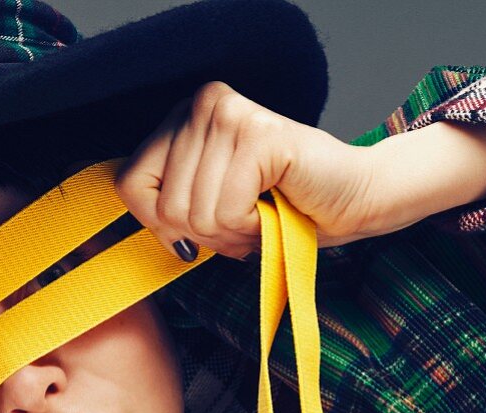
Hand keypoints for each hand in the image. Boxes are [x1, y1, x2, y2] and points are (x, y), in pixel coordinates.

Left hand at [115, 80, 384, 260]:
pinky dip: (255, 229)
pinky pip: (228, 213)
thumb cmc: (287, 209)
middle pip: (166, 208)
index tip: (203, 231)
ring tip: (266, 213)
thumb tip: (153, 228)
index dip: (162, 224)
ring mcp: (230, 115)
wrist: (354, 201)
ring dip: (236, 234)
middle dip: (210, 235)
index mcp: (184, 116)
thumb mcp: (211, 208)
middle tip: (250, 221)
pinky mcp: (258, 135)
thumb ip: (171, 207)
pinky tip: (279, 207)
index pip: (131, 182)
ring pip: (196, 216)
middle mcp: (202, 104)